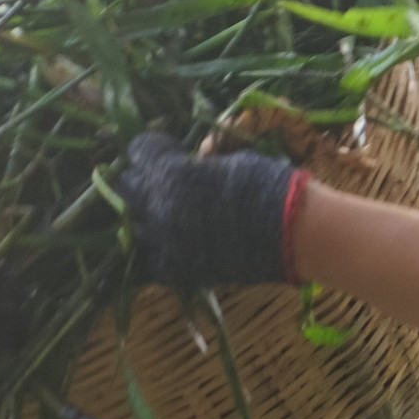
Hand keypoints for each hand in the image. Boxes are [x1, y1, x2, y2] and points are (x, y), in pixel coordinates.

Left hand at [116, 132, 304, 288]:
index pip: (138, 150)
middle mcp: (158, 207)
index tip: (170, 149)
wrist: (293, 234)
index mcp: (172, 173)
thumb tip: (194, 155)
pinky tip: (166, 243)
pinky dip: (150, 251)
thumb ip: (202, 160)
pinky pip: (145, 261)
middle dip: (141, 179)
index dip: (154, 147)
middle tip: (160, 179)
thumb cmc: (268, 186)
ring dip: (142, 216)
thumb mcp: (232, 158)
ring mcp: (164, 242)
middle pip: (125, 187)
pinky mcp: (176, 270)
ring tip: (162, 212)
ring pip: (129, 226)